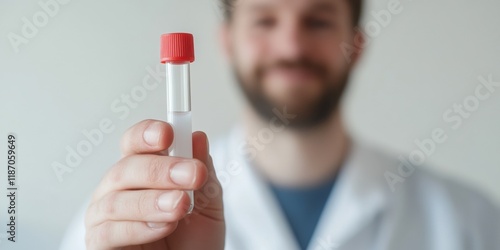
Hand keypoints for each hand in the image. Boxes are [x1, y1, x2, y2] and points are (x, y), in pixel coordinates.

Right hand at [84, 120, 224, 249]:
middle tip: (193, 175)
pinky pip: (109, 232)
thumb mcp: (208, 204)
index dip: (146, 134)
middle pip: (126, 168)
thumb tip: (198, 137)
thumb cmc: (194, 240)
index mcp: (142, 172)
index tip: (168, 133)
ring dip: (152, 201)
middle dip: (161, 170)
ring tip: (181, 206)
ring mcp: (104, 216)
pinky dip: (138, 228)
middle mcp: (118, 189)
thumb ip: (203, 174)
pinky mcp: (99, 244)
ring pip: (116, 200)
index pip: (134, 143)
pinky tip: (164, 226)